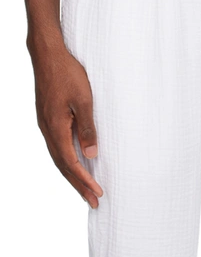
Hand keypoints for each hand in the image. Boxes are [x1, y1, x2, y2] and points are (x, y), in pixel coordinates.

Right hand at [29, 32, 102, 207]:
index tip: (98, 193)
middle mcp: (48, 130)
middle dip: (79, 186)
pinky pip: (57, 148)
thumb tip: (91, 155)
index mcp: (56, 127)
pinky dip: (67, 162)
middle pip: (63, 166)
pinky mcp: (48, 119)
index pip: (71, 163)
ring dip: (73, 176)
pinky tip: (75, 165)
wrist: (48, 54)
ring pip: (59, 158)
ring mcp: (46, 125)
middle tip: (93, 202)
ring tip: (85, 190)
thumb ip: (88, 128)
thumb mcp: (84, 100)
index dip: (84, 180)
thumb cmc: (68, 73)